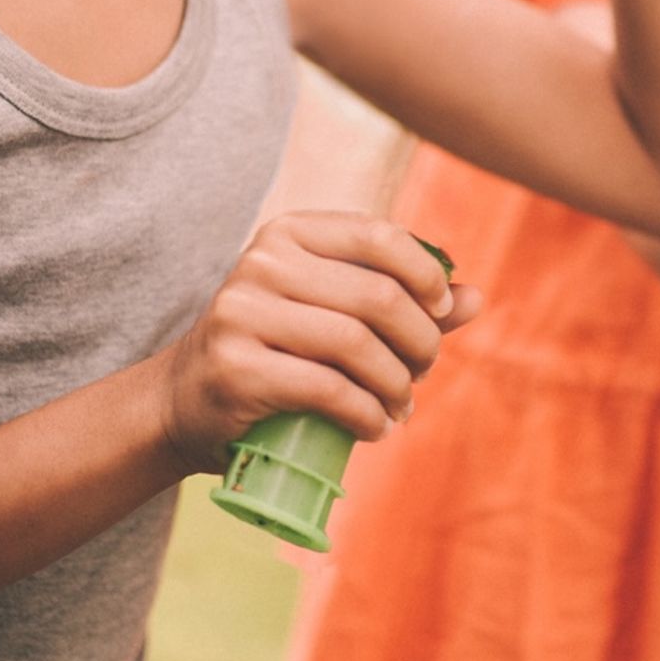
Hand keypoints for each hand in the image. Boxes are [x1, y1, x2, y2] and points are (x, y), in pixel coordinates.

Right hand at [156, 214, 482, 471]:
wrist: (185, 402)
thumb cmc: (275, 351)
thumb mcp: (332, 313)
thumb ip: (402, 301)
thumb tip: (474, 298)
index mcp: (289, 234)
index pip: (379, 236)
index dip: (426, 275)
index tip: (441, 313)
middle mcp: (261, 264)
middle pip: (376, 296)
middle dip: (419, 341)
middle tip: (421, 373)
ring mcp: (242, 315)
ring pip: (355, 344)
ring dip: (396, 385)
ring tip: (400, 406)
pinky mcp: (237, 370)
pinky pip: (327, 390)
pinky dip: (366, 414)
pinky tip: (375, 426)